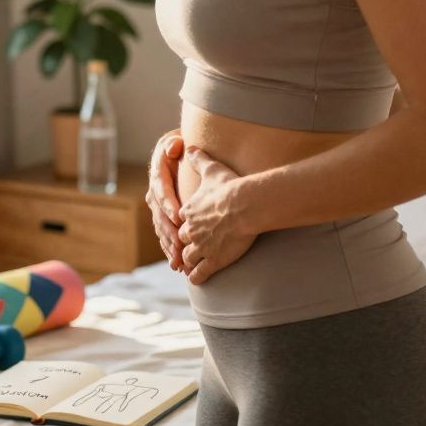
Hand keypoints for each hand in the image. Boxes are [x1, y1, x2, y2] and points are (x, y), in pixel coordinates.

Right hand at [145, 129, 186, 270]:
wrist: (176, 154)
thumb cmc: (180, 149)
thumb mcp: (175, 142)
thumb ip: (173, 144)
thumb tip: (174, 147)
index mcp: (157, 176)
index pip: (161, 192)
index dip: (169, 205)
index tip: (179, 217)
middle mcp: (154, 194)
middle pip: (160, 216)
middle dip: (169, 232)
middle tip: (180, 245)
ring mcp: (157, 208)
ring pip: (161, 229)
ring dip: (169, 245)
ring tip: (178, 260)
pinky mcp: (163, 218)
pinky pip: (165, 235)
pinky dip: (170, 249)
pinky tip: (176, 264)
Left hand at [178, 146, 257, 284]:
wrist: (246, 205)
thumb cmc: (231, 186)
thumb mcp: (211, 169)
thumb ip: (199, 159)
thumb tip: (188, 145)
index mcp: (188, 211)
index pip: (180, 221)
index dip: (183, 225)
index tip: (186, 228)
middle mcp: (190, 230)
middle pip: (182, 240)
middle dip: (184, 245)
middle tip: (185, 250)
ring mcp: (201, 246)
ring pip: (188, 258)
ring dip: (188, 262)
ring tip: (188, 267)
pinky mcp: (214, 260)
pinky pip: (200, 273)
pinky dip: (196, 276)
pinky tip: (195, 279)